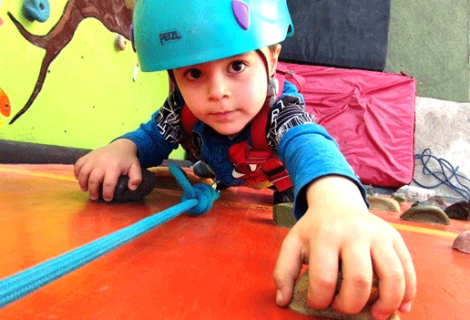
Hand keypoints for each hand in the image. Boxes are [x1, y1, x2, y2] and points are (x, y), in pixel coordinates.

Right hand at [74, 139, 140, 200]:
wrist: (121, 145)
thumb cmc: (128, 159)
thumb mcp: (136, 168)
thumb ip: (136, 178)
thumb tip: (132, 188)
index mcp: (114, 167)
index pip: (108, 184)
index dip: (107, 193)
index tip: (108, 199)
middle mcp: (101, 163)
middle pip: (93, 180)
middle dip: (93, 191)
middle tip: (95, 197)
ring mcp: (93, 158)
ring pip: (83, 173)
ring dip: (82, 183)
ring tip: (85, 190)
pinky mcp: (88, 156)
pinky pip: (78, 164)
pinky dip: (76, 172)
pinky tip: (79, 178)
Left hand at [273, 176, 415, 319]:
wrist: (337, 203)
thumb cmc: (315, 229)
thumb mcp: (292, 244)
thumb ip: (283, 272)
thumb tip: (283, 301)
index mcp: (325, 235)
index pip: (323, 279)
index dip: (319, 301)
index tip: (318, 303)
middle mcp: (354, 233)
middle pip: (359, 280)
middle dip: (351, 305)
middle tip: (343, 308)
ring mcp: (378, 234)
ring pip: (392, 276)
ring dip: (386, 304)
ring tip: (375, 315)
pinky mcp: (395, 238)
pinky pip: (408, 269)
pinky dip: (408, 293)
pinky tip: (401, 307)